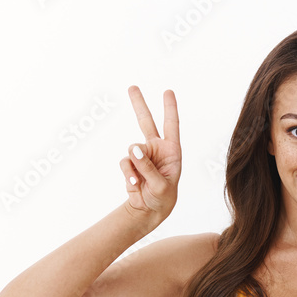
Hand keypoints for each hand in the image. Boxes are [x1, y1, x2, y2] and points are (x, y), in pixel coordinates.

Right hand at [120, 86, 181, 220]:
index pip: (171, 126)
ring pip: (132, 149)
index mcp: (171, 151)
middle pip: (146, 122)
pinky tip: (134, 185)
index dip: (169, 108)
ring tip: (141, 180)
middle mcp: (156, 149)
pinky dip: (128, 174)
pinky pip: (125, 162)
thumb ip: (148, 167)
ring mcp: (142, 155)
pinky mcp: (130, 164)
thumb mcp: (161, 185)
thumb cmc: (163, 196)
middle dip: (139, 104)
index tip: (168, 91)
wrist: (150, 209)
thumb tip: (133, 149)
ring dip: (135, 164)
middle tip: (132, 87)